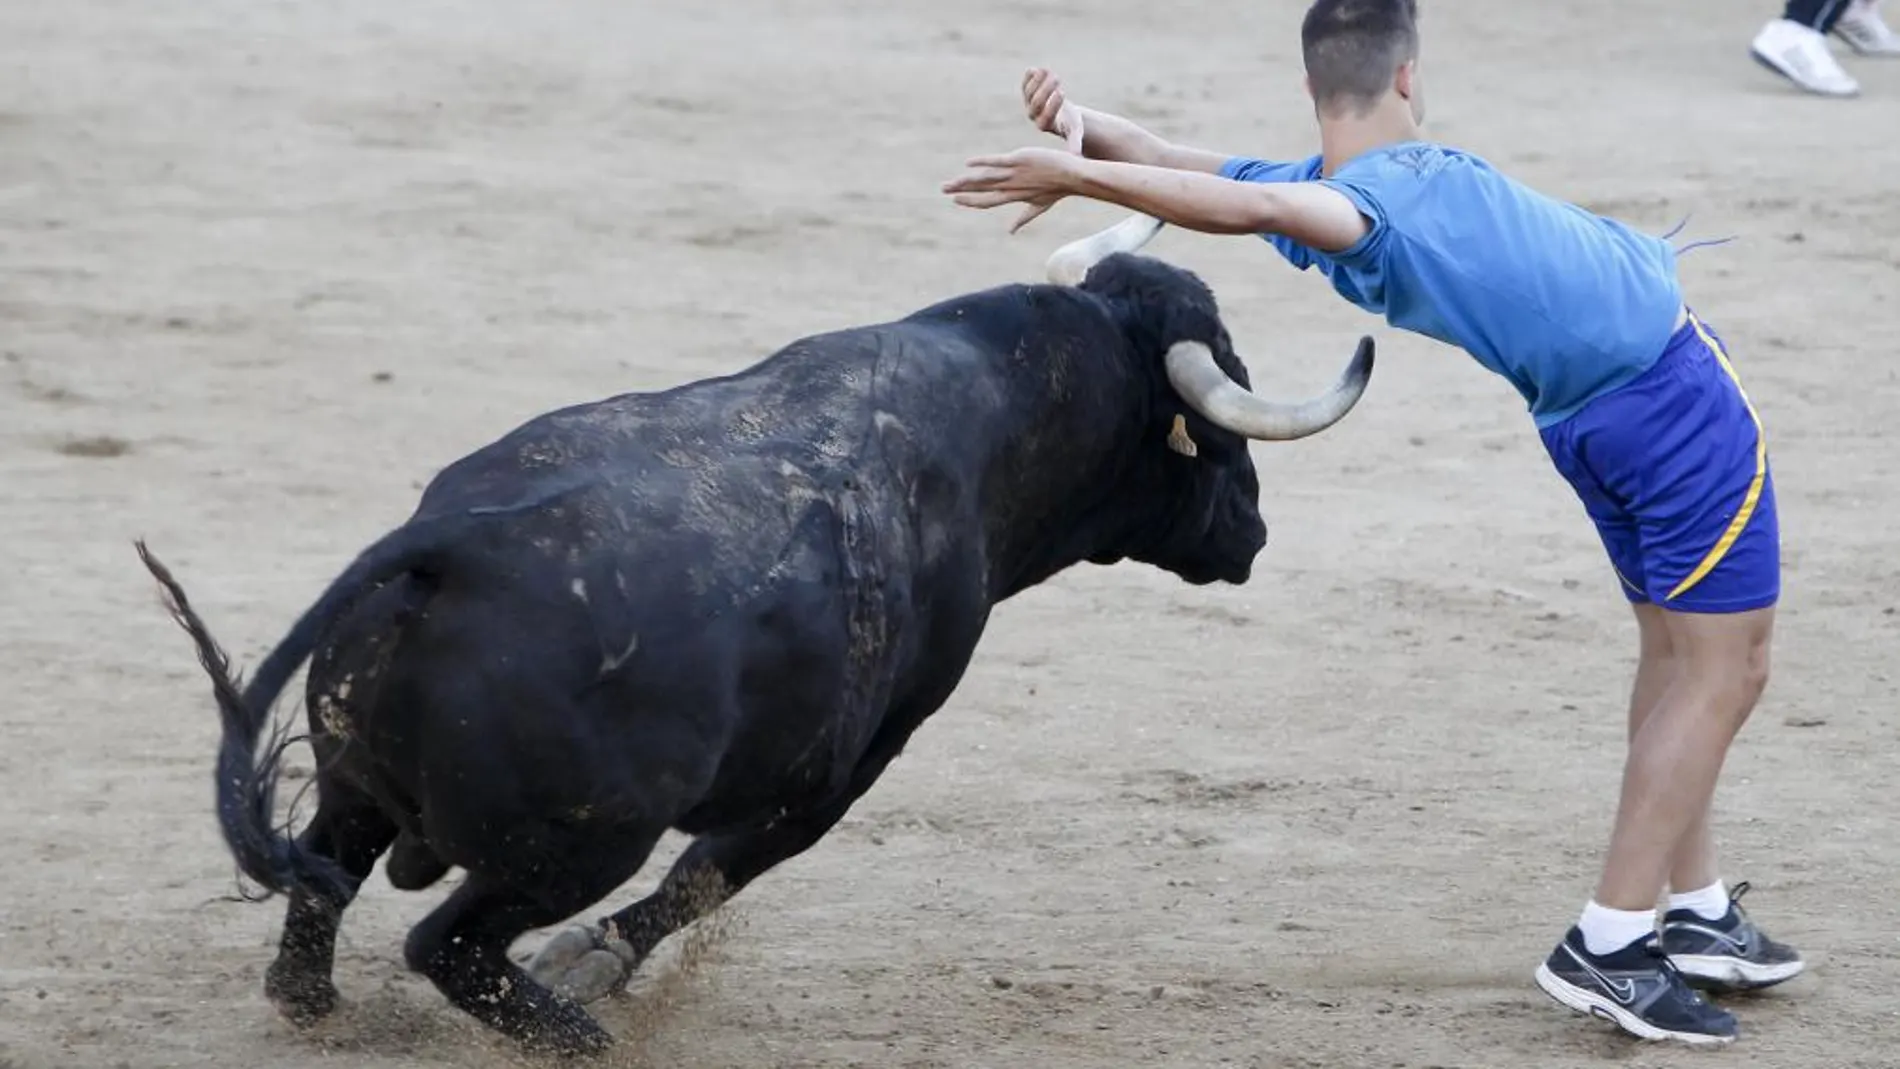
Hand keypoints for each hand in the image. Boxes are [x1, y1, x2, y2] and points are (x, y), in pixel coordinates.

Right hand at [942, 147, 1086, 232]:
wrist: (1071, 175)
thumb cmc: (1057, 190)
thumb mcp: (1039, 207)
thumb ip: (1023, 218)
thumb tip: (1011, 232)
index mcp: (1014, 197)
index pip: (988, 202)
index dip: (971, 202)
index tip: (957, 200)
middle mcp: (1011, 187)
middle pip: (981, 190)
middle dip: (961, 191)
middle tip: (944, 190)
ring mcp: (1014, 173)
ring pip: (985, 178)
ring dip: (965, 180)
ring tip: (951, 182)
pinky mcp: (1018, 160)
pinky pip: (996, 162)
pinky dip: (982, 162)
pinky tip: (968, 163)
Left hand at [1022, 67, 1084, 154]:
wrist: (1063, 115)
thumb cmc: (1071, 123)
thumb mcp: (1075, 131)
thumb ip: (1074, 141)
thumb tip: (1077, 157)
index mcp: (1044, 125)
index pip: (1045, 116)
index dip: (1052, 104)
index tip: (1062, 92)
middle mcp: (1033, 116)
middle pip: (1035, 102)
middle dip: (1045, 89)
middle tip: (1057, 78)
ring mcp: (1028, 104)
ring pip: (1028, 92)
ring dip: (1038, 80)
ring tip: (1049, 71)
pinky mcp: (1027, 93)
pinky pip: (1025, 84)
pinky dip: (1030, 76)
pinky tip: (1038, 69)